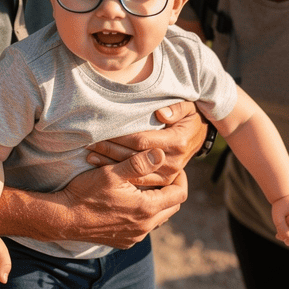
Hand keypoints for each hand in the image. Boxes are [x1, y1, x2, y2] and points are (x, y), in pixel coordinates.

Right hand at [58, 149, 187, 248]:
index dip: (181, 179)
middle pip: (172, 208)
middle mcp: (144, 227)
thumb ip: (139, 164)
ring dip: (158, 203)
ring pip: (158, 219)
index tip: (174, 168)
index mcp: (146, 209)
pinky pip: (143, 228)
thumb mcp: (112, 172)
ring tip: (148, 186)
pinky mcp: (124, 242)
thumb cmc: (86, 193)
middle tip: (163, 175)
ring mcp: (134, 237)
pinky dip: (145, 215)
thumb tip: (162, 154)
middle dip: (172, 190)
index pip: (179, 195)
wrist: (63, 218)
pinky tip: (132, 203)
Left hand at [85, 101, 205, 186]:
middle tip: (90, 142)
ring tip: (90, 154)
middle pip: (134, 157)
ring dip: (110, 163)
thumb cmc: (188, 117)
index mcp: (177, 142)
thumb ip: (175, 109)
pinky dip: (119, 173)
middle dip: (110, 149)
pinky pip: (137, 181)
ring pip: (133, 172)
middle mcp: (173, 162)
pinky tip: (101, 166)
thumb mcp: (187, 107)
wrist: (198, 136)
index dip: (120, 137)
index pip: (142, 141)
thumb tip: (161, 114)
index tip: (103, 130)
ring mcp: (168, 174)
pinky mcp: (163, 181)